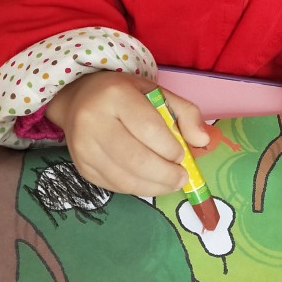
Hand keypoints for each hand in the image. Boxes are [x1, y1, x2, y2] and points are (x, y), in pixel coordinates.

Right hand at [45, 72, 209, 196]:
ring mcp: (83, 147)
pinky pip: (114, 185)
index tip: (182, 155)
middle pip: (135, 159)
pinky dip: (137, 188)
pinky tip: (149, 182)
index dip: (170, 148)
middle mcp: (93, 121)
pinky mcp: (82, 167)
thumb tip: (202, 141)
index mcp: (115, 96)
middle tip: (182, 177)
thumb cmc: (124, 95)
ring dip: (154, 186)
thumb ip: (185, 113)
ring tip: (170, 183)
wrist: (78, 100)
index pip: (149, 129)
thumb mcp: (156, 92)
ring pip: (124, 178)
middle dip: (165, 174)